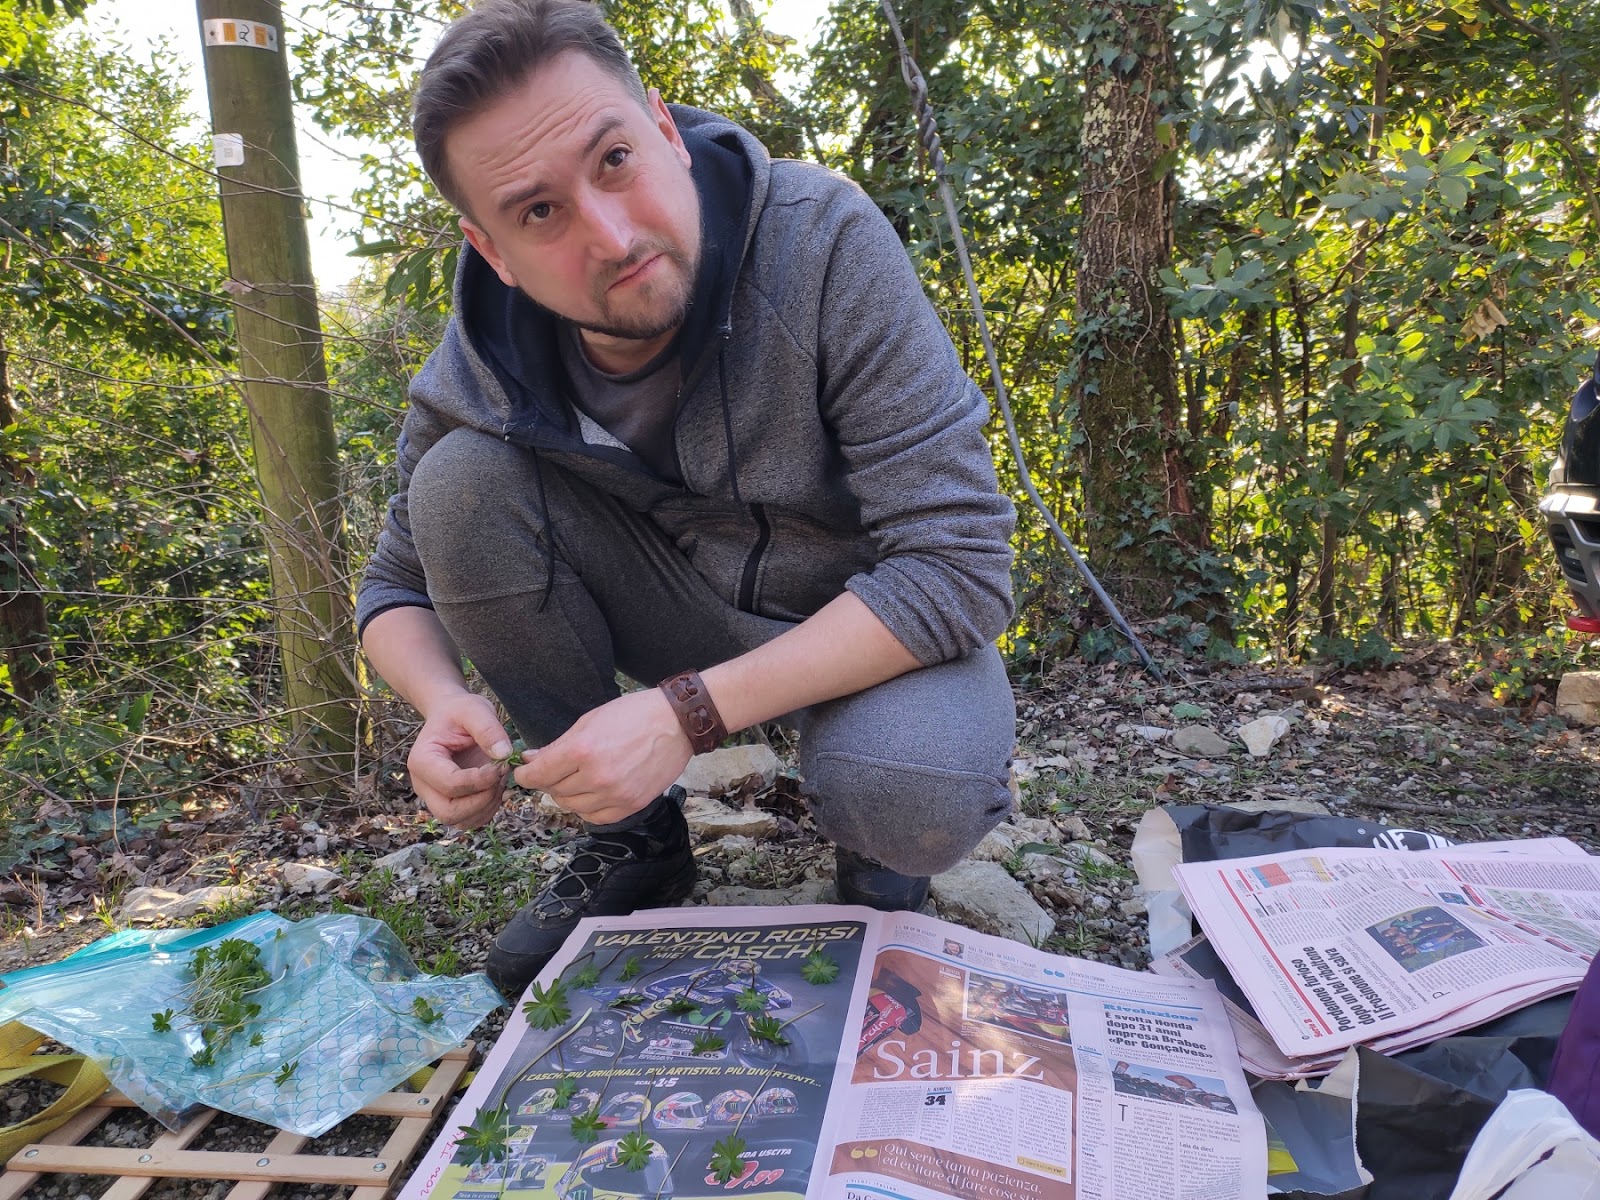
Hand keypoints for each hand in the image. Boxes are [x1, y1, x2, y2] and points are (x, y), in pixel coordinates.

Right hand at [407, 691, 513, 829]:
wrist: (451, 716)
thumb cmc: (459, 712)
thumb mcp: (475, 710)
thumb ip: (488, 729)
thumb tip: (504, 755)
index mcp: (422, 760)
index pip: (450, 784)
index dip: (480, 780)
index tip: (501, 764)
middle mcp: (423, 784)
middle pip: (449, 812)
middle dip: (481, 800)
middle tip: (499, 777)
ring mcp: (434, 797)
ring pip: (459, 821)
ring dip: (486, 806)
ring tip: (498, 780)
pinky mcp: (449, 802)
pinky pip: (469, 820)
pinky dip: (487, 810)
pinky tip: (495, 787)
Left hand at [514, 688, 690, 825]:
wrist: (677, 723)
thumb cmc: (633, 715)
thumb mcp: (589, 721)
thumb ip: (558, 745)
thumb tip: (531, 760)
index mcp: (583, 750)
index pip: (539, 774)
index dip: (526, 774)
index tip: (523, 772)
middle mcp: (597, 777)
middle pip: (555, 792)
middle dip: (548, 781)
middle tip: (555, 770)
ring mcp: (615, 794)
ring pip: (573, 806)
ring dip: (568, 794)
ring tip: (577, 778)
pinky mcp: (631, 805)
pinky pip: (595, 817)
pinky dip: (587, 808)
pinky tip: (592, 792)